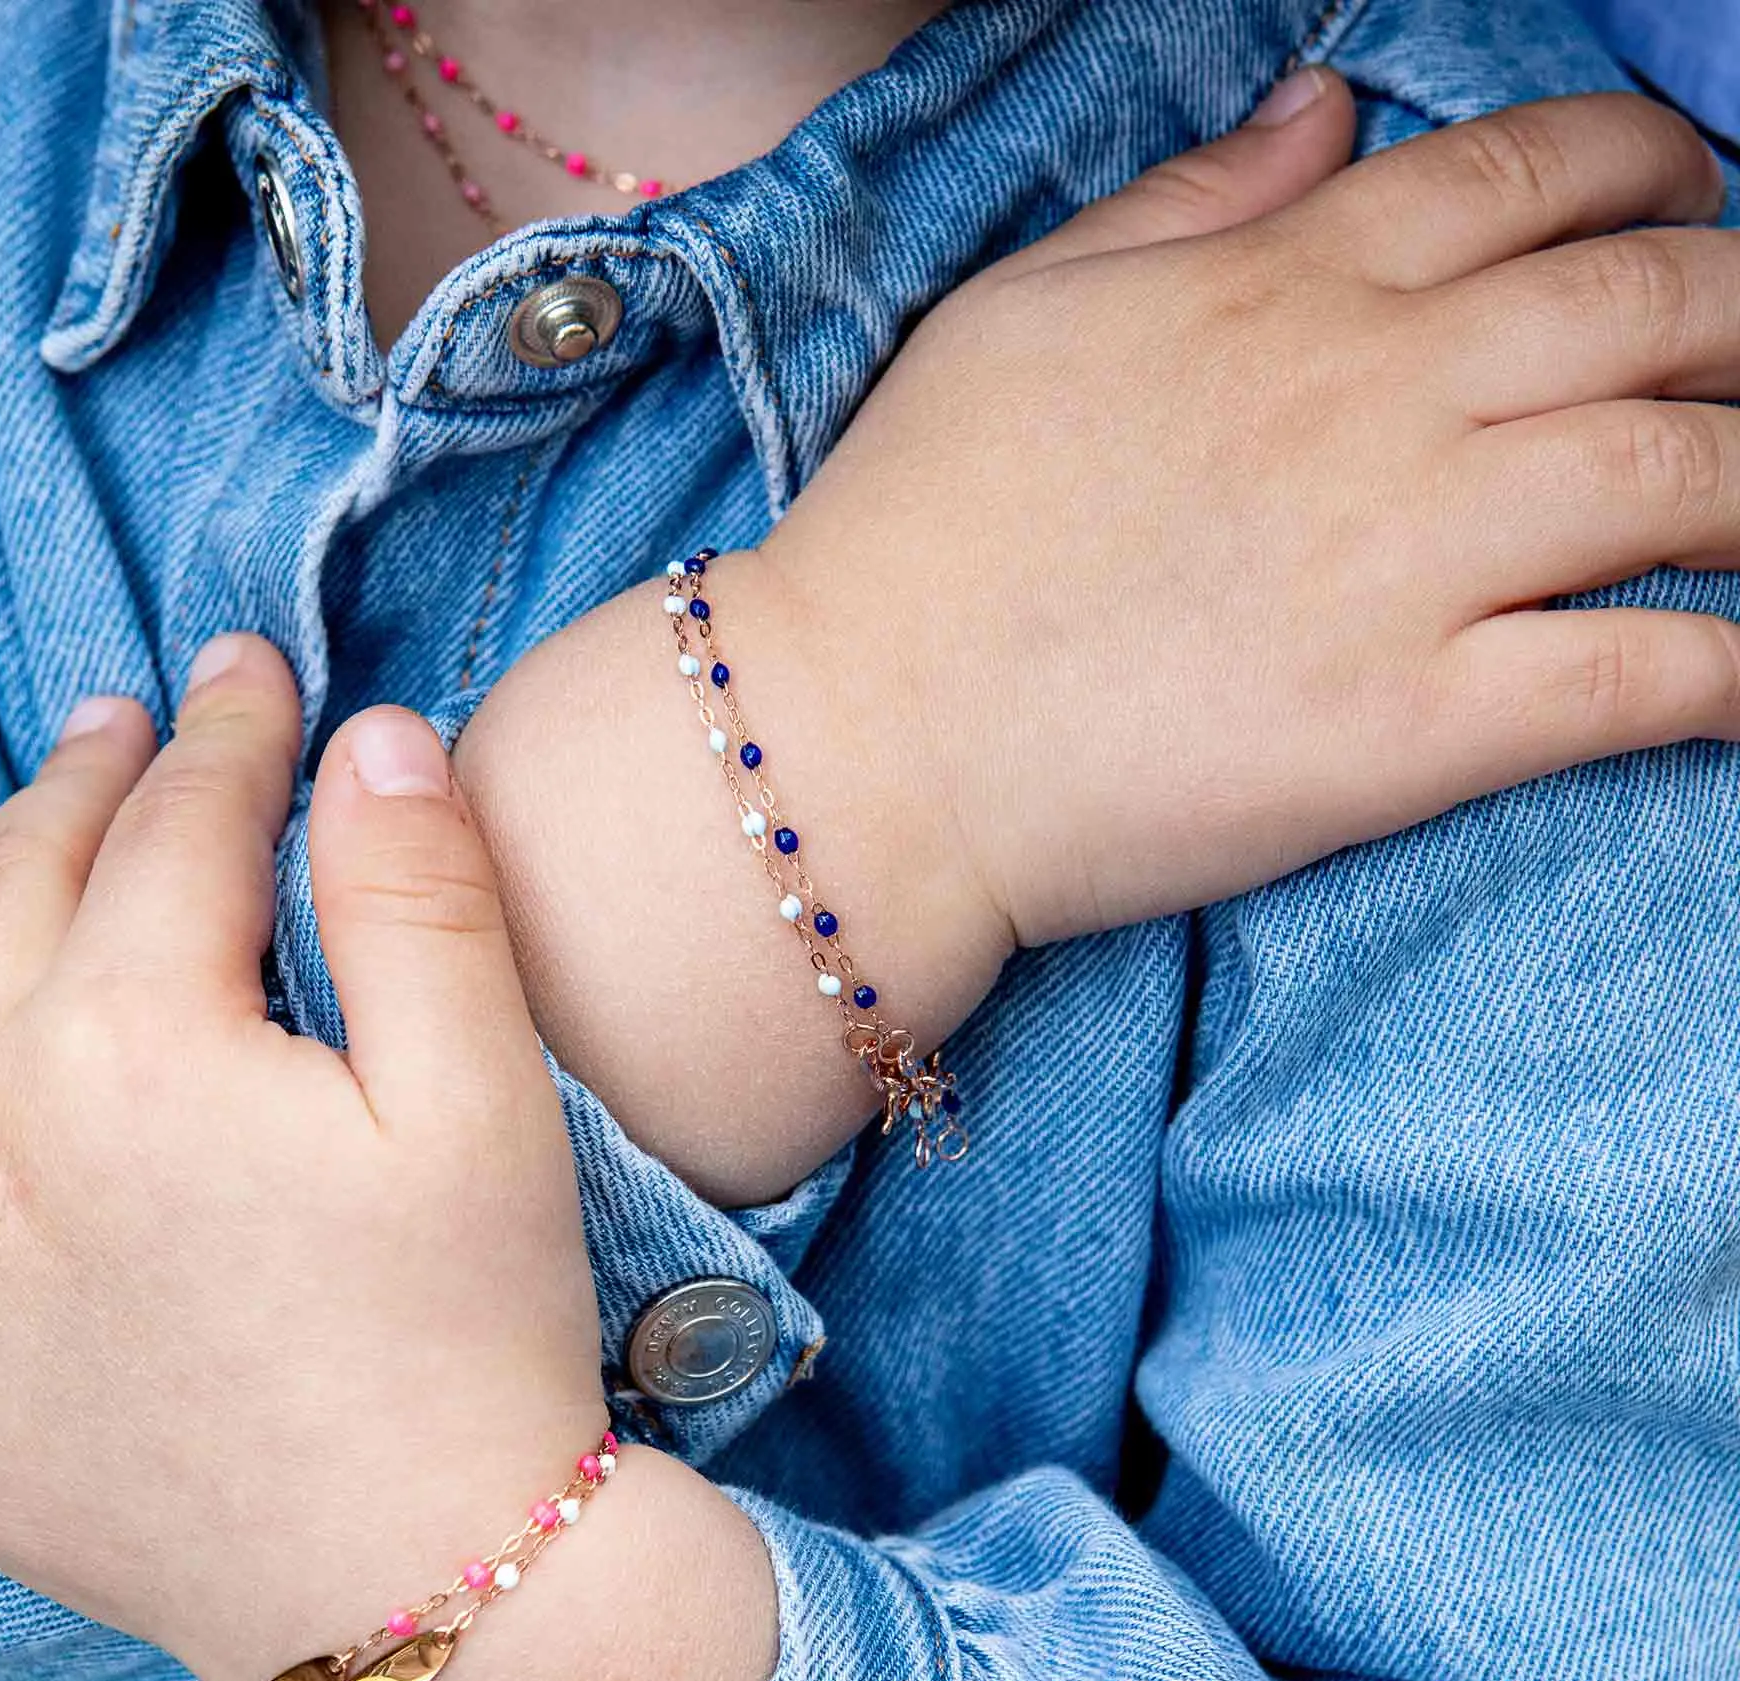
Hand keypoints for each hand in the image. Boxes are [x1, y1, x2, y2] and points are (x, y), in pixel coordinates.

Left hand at [0, 645, 606, 1680]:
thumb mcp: (486, 1097)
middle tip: (122, 726)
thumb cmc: (468, 1334)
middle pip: (17, 902)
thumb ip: (417, 894)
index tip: (248, 670)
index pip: (178, 830)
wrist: (420, 1591)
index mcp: (140, 1043)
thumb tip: (366, 732)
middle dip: (78, 790)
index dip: (225, 732)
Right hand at [763, 87, 1739, 945]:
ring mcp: (1409, 560)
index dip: (1657, 170)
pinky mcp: (1412, 727)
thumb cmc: (913, 529)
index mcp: (1288, 285)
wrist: (859, 739)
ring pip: (1689, 474)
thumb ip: (1190, 202)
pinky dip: (1738, 675)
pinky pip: (1642, 679)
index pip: (1539, 172)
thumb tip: (1325, 109)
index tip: (1692, 207)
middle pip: (1660, 299)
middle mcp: (1380, 395)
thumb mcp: (1022, 312)